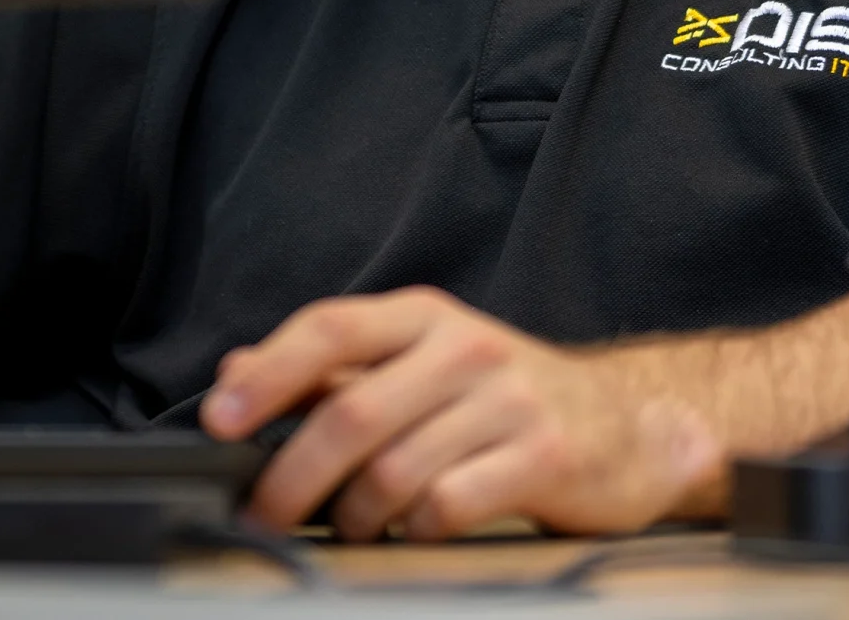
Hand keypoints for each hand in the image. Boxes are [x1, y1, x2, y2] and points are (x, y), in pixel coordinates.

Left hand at [200, 287, 719, 539]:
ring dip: (354, 513)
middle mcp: (464, 348)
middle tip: (264, 514)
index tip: (219, 419)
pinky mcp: (544, 457)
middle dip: (292, 474)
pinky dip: (414, 528)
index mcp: (424, 318)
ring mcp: (508, 401)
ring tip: (349, 526)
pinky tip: (413, 530)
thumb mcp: (420, 363)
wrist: (630, 425)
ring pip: (393, 470)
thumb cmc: (504, 396)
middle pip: (351, 412)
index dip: (267, 372)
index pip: (329, 328)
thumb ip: (332, 369)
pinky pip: (449, 505)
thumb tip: (234, 374)